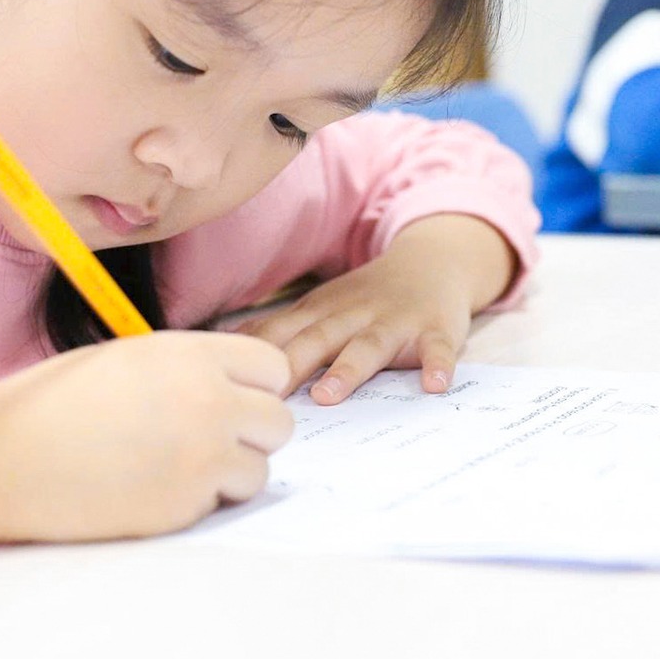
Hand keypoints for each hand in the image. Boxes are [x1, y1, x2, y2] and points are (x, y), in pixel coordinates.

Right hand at [0, 331, 291, 566]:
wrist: (2, 456)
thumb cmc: (52, 402)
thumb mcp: (126, 359)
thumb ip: (185, 368)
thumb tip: (230, 386)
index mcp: (190, 355)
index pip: (272, 368)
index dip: (254, 388)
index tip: (230, 402)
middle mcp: (207, 400)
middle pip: (279, 423)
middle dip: (250, 436)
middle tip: (207, 443)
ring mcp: (200, 456)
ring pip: (259, 471)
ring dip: (228, 475)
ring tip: (173, 469)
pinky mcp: (183, 505)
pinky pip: (217, 506)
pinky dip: (193, 504)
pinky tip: (146, 491)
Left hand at [234, 213, 515, 406]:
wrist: (434, 260)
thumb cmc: (368, 297)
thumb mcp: (320, 306)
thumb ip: (278, 330)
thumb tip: (221, 352)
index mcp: (321, 311)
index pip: (280, 334)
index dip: (254, 358)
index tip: (226, 384)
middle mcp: (353, 314)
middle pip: (316, 340)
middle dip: (289, 366)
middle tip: (264, 399)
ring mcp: (395, 320)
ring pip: (369, 345)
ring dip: (348, 369)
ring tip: (329, 396)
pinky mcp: (436, 328)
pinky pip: (438, 349)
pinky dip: (438, 365)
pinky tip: (435, 387)